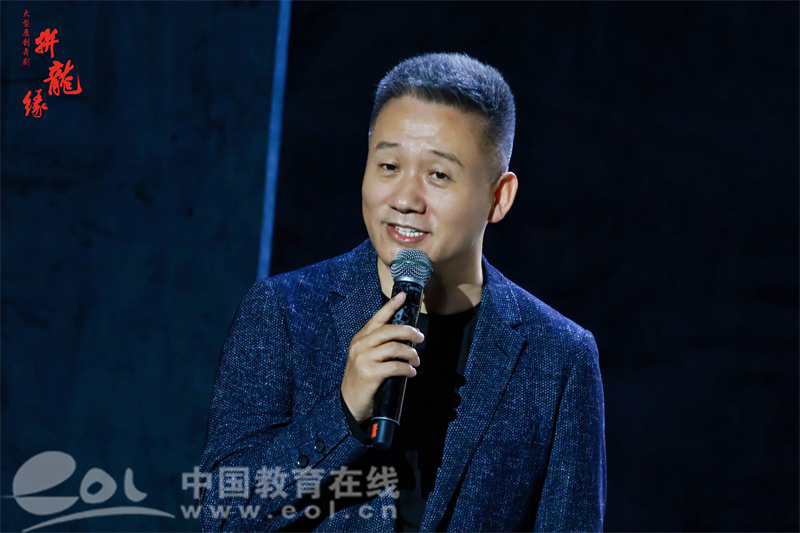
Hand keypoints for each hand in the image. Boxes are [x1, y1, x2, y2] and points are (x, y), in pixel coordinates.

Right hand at [341, 292, 423, 423]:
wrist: (350, 404)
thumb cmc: (362, 379)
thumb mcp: (366, 357)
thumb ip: (379, 346)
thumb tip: (406, 339)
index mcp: (360, 339)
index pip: (377, 318)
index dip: (391, 306)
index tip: (403, 296)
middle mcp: (360, 345)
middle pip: (389, 330)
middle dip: (409, 332)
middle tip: (420, 338)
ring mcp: (364, 359)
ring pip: (394, 347)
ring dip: (410, 354)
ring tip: (416, 360)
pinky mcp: (370, 373)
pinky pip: (395, 366)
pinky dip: (407, 369)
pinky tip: (411, 372)